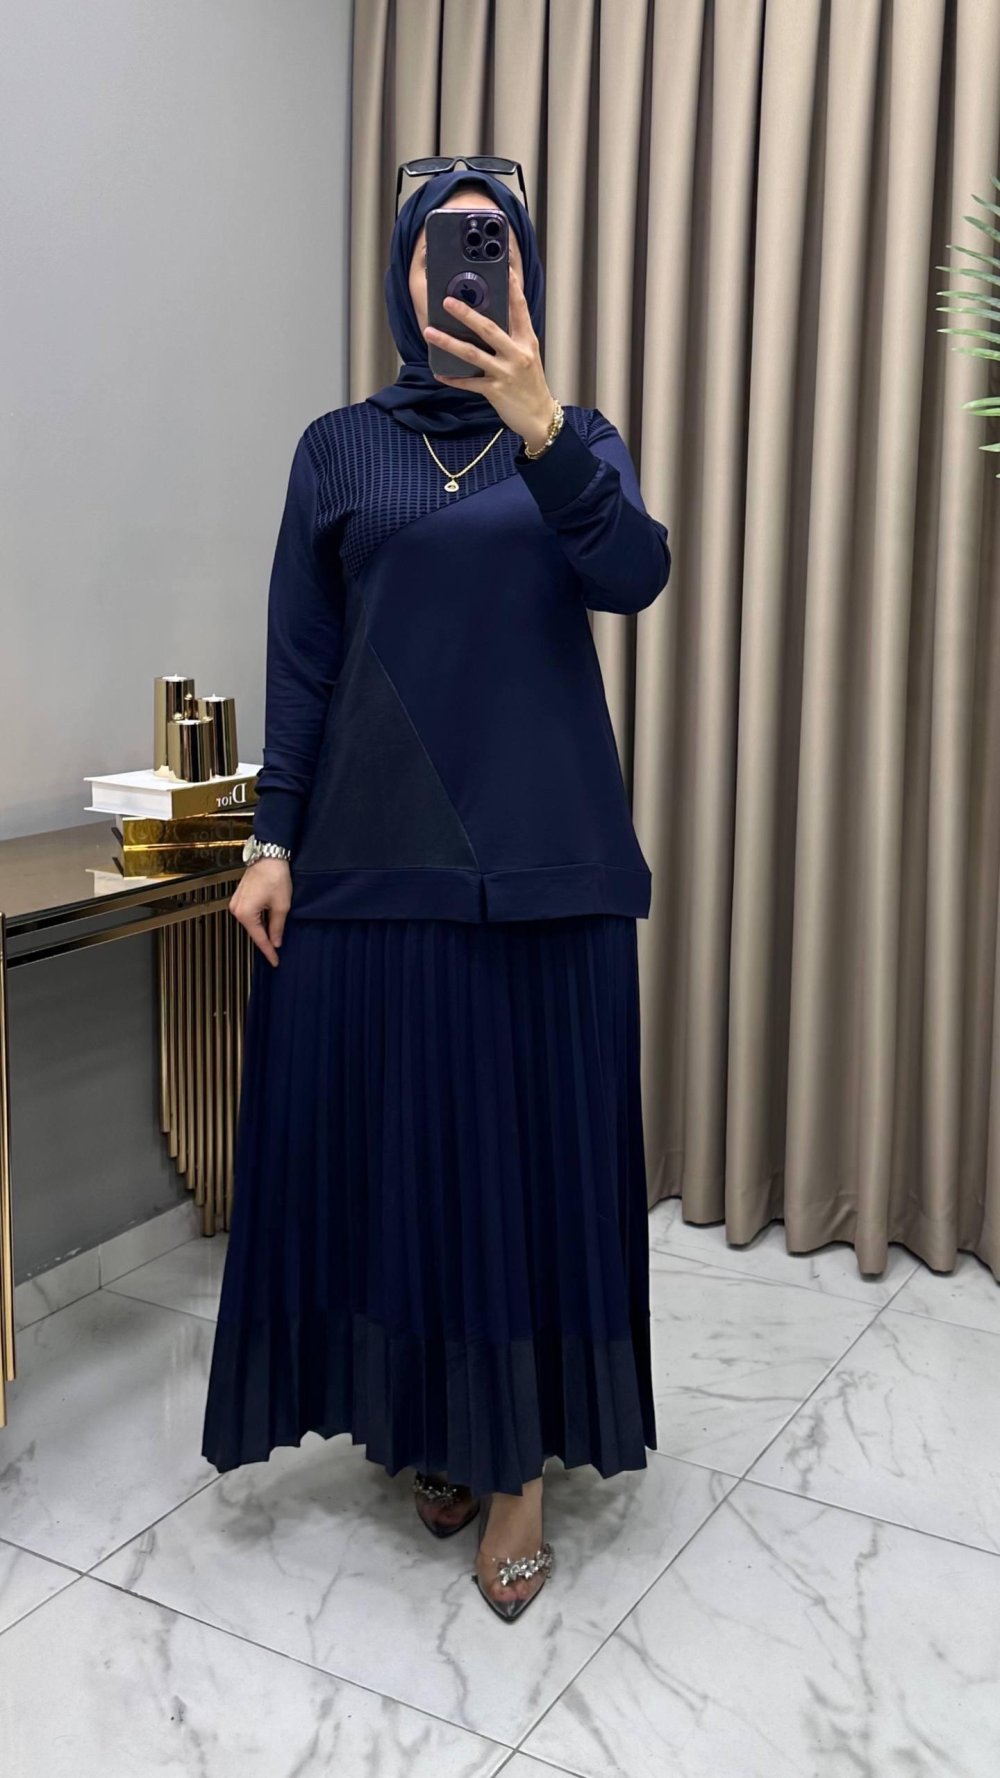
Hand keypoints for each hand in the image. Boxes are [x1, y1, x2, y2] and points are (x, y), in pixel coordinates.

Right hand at [229, 857, 290, 966]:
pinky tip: (268, 924)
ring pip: (251, 923)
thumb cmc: (274, 876)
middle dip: (265, 941)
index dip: (269, 952)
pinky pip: (249, 914)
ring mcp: (236, 902)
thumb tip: (276, 941)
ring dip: (262, 930)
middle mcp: (237, 909)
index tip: (275, 962)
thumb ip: (277, 927)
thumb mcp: (281, 906)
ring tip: (274, 939)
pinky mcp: (240, 897)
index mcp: (246, 913)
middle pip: (253, 931)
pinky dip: (258, 920)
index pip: (259, 939)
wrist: (269, 856)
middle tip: (276, 954)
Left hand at [424, 265, 555, 449]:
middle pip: (489, 329)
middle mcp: (518, 355)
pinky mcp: (496, 391)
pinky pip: (469, 383)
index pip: (520, 310)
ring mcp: (506, 373)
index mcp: (527, 342)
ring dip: (449, 343)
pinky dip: (453, 379)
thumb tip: (486, 322)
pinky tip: (439, 373)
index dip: (513, 288)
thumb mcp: (527, 356)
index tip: (505, 268)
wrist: (539, 417)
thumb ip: (512, 338)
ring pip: (473, 354)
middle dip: (467, 314)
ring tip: (430, 332)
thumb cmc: (530, 385)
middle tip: (447, 301)